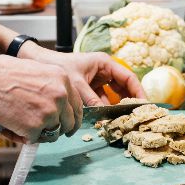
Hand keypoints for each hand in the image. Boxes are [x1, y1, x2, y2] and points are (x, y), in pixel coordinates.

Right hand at [0, 49, 82, 143]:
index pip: (77, 104)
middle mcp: (61, 96)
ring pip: (54, 132)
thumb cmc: (5, 73)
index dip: (73, 117)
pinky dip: (25, 135)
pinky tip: (13, 124)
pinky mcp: (36, 127)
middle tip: (51, 131)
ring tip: (23, 122)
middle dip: (62, 129)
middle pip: (70, 121)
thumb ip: (53, 86)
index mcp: (63, 79)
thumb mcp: (38, 70)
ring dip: (42, 132)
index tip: (70, 124)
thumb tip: (60, 104)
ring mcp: (50, 112)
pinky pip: (35, 139)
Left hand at [21, 45, 145, 108]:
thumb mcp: (77, 85)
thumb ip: (91, 100)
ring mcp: (97, 80)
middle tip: (135, 117)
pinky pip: (102, 100)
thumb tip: (104, 116)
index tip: (144, 106)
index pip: (129, 77)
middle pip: (124, 88)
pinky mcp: (90, 88)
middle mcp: (104, 71)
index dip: (138, 92)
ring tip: (121, 121)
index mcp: (105, 63)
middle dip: (129, 102)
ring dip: (116, 108)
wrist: (39, 64)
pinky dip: (104, 109)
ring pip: (113, 96)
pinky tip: (105, 120)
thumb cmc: (58, 67)